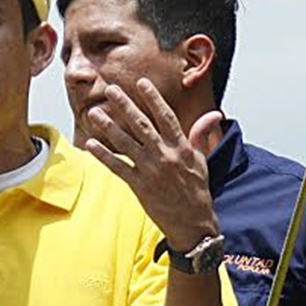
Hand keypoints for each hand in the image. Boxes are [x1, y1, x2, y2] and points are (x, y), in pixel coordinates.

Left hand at [85, 78, 220, 250]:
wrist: (193, 223)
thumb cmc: (197, 190)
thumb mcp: (202, 160)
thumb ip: (201, 135)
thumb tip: (214, 115)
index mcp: (181, 147)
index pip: (165, 116)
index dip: (153, 98)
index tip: (141, 83)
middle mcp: (165, 155)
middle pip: (142, 125)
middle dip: (125, 105)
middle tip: (110, 90)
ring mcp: (150, 170)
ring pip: (126, 143)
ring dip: (108, 127)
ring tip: (94, 113)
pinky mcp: (139, 186)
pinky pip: (118, 167)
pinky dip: (104, 156)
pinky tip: (91, 144)